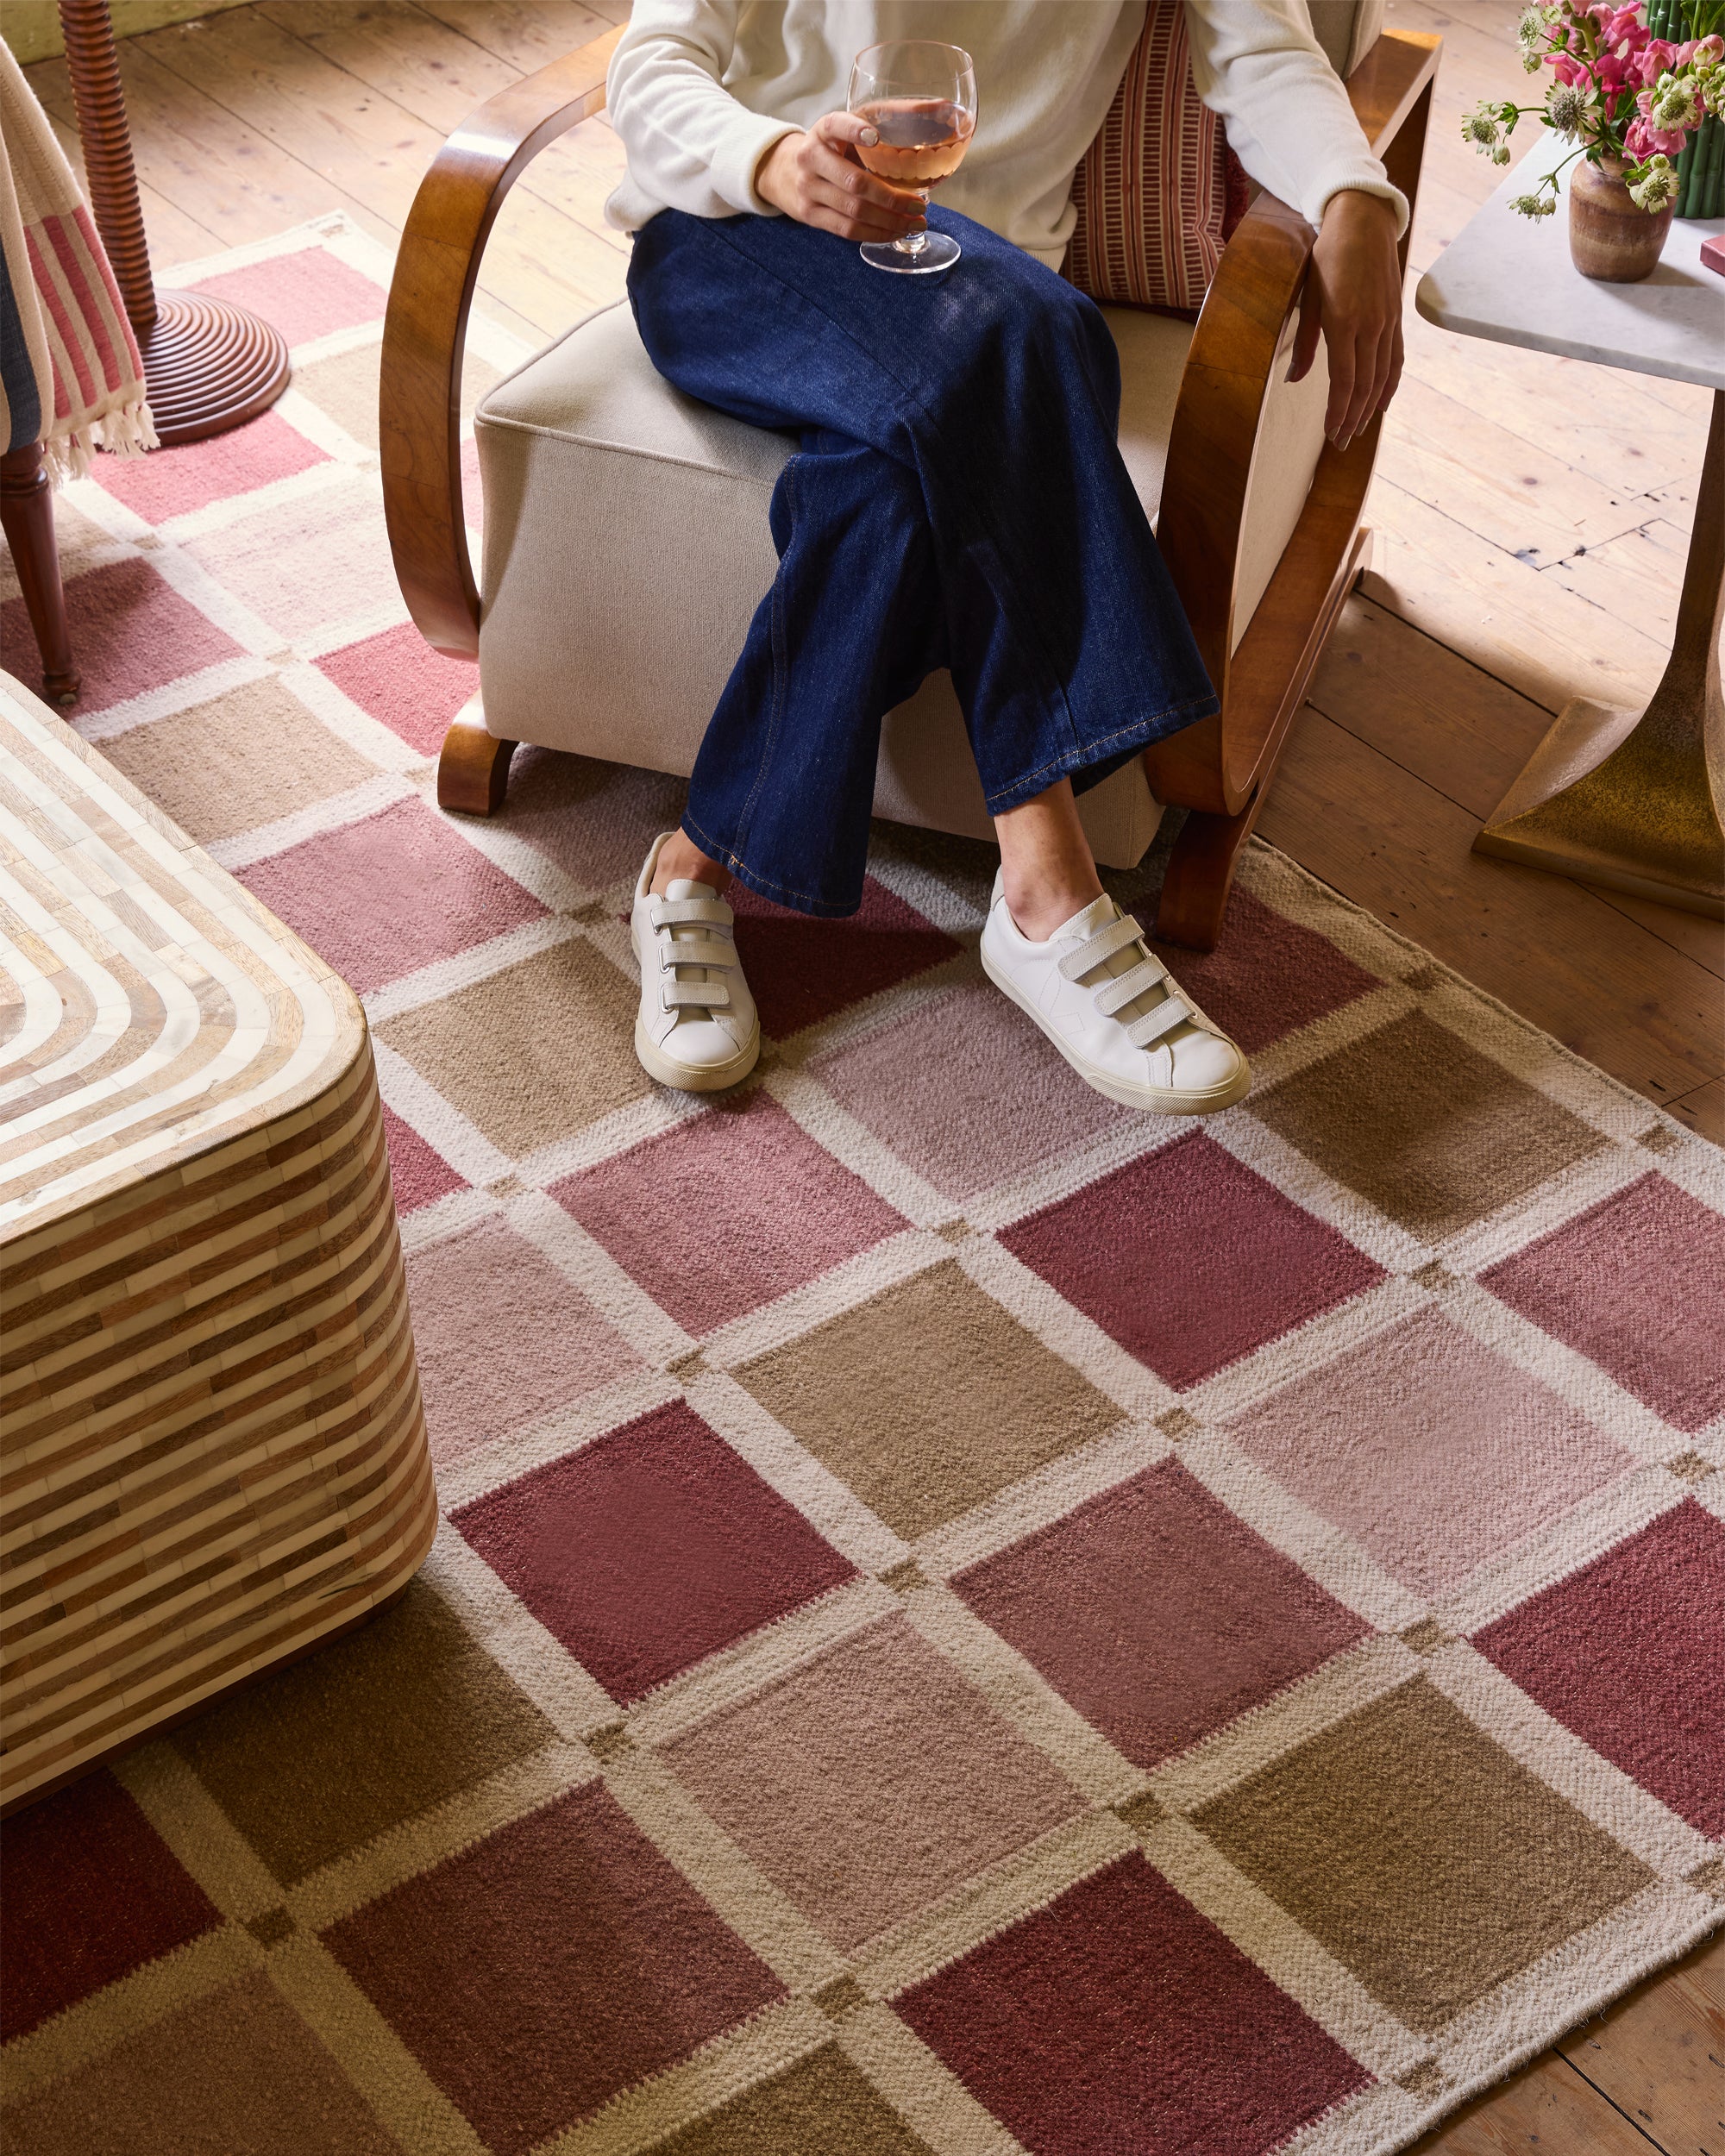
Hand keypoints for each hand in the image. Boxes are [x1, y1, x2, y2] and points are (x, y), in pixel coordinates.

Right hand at [755, 112, 927, 241]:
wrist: (786, 171)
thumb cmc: (832, 147)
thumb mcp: (849, 125)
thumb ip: (886, 117)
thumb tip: (940, 108)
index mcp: (823, 129)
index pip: (836, 125)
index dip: (854, 131)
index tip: (875, 136)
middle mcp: (811, 158)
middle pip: (855, 183)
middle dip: (893, 198)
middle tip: (921, 205)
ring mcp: (808, 189)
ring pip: (853, 212)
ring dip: (889, 221)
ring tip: (915, 223)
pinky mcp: (810, 215)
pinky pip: (846, 230)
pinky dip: (875, 233)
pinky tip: (895, 232)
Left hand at [1288, 189, 1403, 450]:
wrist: (1364, 219)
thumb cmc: (1327, 255)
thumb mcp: (1307, 295)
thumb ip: (1305, 342)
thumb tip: (1294, 380)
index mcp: (1343, 322)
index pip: (1343, 381)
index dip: (1338, 412)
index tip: (1331, 433)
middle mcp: (1370, 326)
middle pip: (1364, 385)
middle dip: (1352, 417)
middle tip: (1342, 442)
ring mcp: (1387, 321)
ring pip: (1382, 376)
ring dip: (1370, 407)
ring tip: (1358, 428)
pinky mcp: (1396, 316)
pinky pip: (1396, 358)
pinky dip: (1390, 384)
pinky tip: (1382, 402)